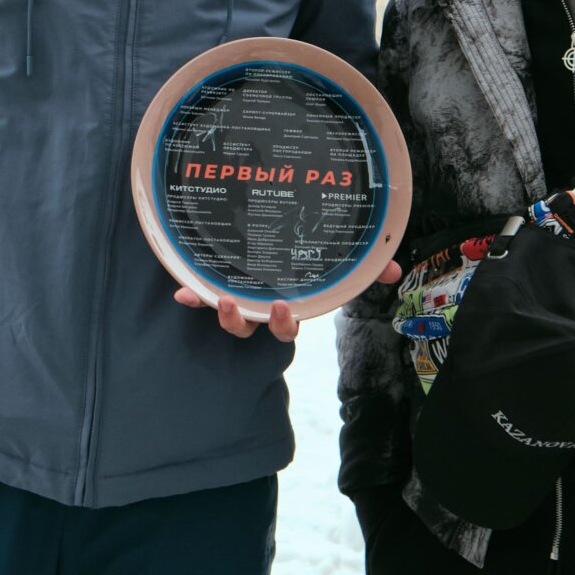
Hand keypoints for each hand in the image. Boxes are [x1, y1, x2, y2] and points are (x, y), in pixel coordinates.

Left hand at [173, 261, 401, 341]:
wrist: (280, 247)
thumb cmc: (313, 263)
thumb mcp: (340, 266)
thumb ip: (367, 269)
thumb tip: (394, 268)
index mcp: (292, 306)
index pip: (288, 325)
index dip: (284, 321)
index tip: (285, 308)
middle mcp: (264, 309)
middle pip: (253, 327)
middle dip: (245, 321)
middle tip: (235, 303)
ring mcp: (242, 300)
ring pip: (230, 318)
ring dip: (220, 313)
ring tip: (214, 298)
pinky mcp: (220, 285)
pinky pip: (203, 294)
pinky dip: (191, 294)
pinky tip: (180, 292)